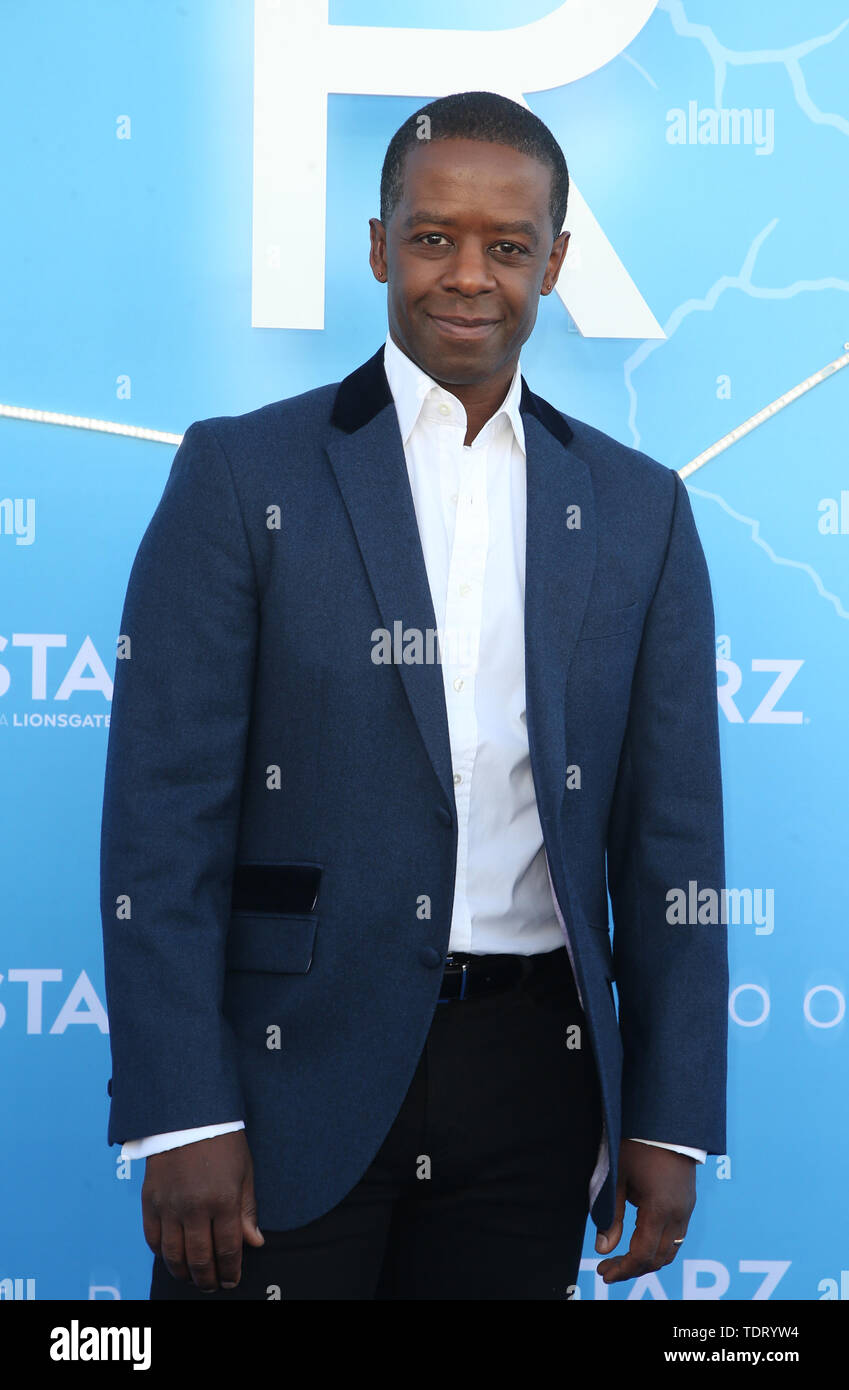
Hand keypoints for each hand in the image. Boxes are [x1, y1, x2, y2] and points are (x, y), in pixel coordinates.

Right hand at [142, 1130, 263, 1290]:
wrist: (187, 1114)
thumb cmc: (221, 1140)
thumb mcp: (244, 1172)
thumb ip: (247, 1210)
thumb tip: (254, 1242)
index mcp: (223, 1200)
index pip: (228, 1250)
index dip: (230, 1271)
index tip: (232, 1281)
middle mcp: (194, 1207)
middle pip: (200, 1258)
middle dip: (208, 1278)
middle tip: (212, 1285)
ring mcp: (169, 1205)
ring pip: (174, 1255)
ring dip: (184, 1272)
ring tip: (192, 1278)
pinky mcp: (150, 1200)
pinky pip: (153, 1238)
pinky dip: (161, 1254)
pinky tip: (171, 1257)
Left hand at [594, 1139, 695, 1283]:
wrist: (667, 1122)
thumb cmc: (638, 1146)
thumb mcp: (618, 1178)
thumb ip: (612, 1216)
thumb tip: (602, 1249)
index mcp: (659, 1209)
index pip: (643, 1254)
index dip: (623, 1269)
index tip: (603, 1273)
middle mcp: (678, 1214)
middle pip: (658, 1258)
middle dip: (633, 1269)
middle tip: (608, 1270)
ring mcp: (686, 1209)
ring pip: (670, 1250)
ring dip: (647, 1260)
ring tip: (622, 1260)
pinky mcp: (688, 1203)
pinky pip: (676, 1236)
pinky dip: (659, 1246)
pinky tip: (640, 1243)